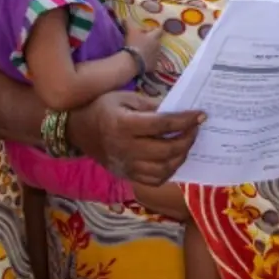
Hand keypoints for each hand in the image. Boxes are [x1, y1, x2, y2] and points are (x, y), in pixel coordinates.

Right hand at [69, 91, 202, 186]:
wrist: (78, 130)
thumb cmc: (103, 108)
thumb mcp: (126, 97)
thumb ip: (152, 105)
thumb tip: (179, 111)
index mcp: (123, 125)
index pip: (162, 125)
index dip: (185, 120)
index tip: (201, 115)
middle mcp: (124, 148)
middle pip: (166, 150)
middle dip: (187, 139)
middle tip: (195, 129)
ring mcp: (125, 166)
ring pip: (163, 170)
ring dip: (180, 157)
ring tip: (186, 143)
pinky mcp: (126, 176)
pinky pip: (153, 181)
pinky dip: (168, 171)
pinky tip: (173, 158)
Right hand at [124, 23, 164, 68]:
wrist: (133, 61)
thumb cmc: (133, 43)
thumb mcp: (130, 31)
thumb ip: (128, 23)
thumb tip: (125, 18)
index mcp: (154, 37)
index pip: (159, 30)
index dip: (156, 29)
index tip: (152, 29)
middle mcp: (158, 46)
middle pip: (157, 41)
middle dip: (152, 41)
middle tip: (144, 41)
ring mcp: (157, 57)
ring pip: (155, 52)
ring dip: (150, 51)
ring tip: (142, 52)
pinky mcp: (154, 66)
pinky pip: (152, 63)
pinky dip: (149, 62)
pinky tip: (143, 63)